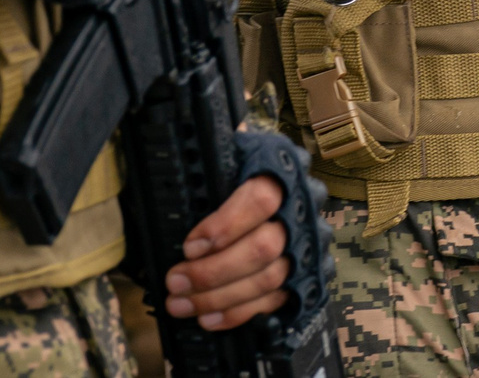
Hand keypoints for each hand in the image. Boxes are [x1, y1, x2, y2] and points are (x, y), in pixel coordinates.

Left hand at [164, 174, 291, 330]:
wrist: (273, 193)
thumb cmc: (237, 177)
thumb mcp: (227, 160)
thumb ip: (208, 174)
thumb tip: (176, 193)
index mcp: (282, 174)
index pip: (261, 199)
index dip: (225, 225)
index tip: (190, 246)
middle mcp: (299, 212)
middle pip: (264, 247)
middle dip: (214, 271)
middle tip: (175, 281)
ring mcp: (303, 247)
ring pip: (268, 279)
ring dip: (219, 297)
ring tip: (181, 303)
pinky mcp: (301, 278)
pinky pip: (273, 302)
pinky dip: (237, 313)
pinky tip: (208, 318)